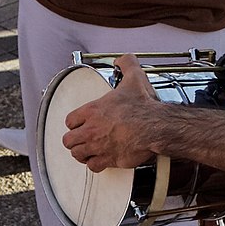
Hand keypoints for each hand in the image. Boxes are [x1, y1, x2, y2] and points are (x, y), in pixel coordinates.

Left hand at [60, 54, 170, 170]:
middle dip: (74, 140)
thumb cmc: (144, 106)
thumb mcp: (134, 78)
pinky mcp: (109, 159)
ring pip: (77, 154)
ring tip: (87, 150)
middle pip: (68, 140)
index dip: (74, 123)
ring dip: (82, 152)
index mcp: (92, 110)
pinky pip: (93, 166)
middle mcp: (91, 130)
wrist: (155, 127)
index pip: (70, 120)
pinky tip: (100, 160)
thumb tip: (123, 59)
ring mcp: (98, 146)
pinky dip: (95, 164)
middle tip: (82, 138)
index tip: (81, 123)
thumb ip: (127, 64)